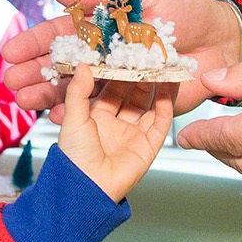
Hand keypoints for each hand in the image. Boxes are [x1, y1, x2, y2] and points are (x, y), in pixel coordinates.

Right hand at [3, 0, 241, 115]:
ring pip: (78, 91)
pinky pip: (105, 112)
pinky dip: (82, 115)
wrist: (226, 39)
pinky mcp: (138, 102)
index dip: (36, 43)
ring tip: (24, 103)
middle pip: (65, 66)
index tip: (10, 52)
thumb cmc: (187, 11)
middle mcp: (108, 55)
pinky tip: (58, 118)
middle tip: (10, 84)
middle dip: (35, 74)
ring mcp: (120, 80)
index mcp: (106, 27)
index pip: (63, 35)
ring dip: (49, 97)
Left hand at [56, 64, 175, 201]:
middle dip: (141, 75)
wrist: (86, 189)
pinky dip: (166, 106)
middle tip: (150, 55)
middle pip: (133, 94)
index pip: (111, 88)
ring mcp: (133, 134)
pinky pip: (160, 122)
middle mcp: (116, 123)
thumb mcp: (73, 118)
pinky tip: (168, 90)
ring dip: (157, 87)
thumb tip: (85, 64)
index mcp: (96, 116)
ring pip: (149, 105)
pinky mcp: (148, 146)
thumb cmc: (74, 158)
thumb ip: (79, 91)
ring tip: (164, 67)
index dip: (120, 71)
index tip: (127, 53)